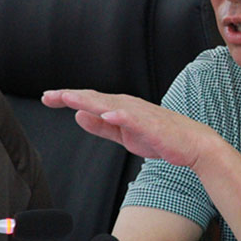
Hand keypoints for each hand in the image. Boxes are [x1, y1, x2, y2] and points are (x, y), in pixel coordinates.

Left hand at [42, 89, 216, 167]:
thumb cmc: (161, 138)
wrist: (192, 144)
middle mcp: (129, 106)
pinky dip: (120, 115)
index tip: (48, 98)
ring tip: (70, 99)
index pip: (90, 101)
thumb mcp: (124, 135)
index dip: (68, 98)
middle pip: (96, 98)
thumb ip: (102, 127)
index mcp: (121, 108)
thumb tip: (79, 117)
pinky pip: (135, 119)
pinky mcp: (153, 125)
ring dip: (90, 101)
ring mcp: (141, 114)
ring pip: (111, 105)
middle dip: (71, 96)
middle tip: (48, 95)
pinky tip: (107, 114)